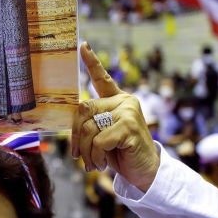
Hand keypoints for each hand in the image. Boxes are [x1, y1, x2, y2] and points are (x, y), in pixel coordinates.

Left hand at [71, 42, 159, 191]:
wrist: (144, 172)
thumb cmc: (120, 153)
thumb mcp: (103, 135)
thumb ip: (91, 124)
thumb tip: (74, 126)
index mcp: (117, 100)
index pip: (101, 78)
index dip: (91, 62)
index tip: (82, 45)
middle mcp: (123, 101)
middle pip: (83, 110)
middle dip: (76, 137)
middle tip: (77, 156)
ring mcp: (128, 111)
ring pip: (89, 128)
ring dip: (87, 152)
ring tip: (94, 163)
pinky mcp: (129, 126)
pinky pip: (99, 140)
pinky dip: (97, 156)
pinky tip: (104, 163)